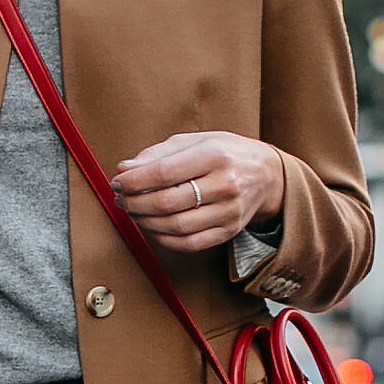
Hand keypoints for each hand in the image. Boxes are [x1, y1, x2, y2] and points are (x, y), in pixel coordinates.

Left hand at [111, 132, 284, 251]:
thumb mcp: (196, 140)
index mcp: (215, 155)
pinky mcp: (229, 231)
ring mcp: (229, 211)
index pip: (163, 172)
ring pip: (175, 226)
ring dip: (145, 222)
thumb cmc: (225, 153)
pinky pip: (189, 244)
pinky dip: (163, 239)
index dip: (133, 181)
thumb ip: (158, 153)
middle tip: (121, 198)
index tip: (117, 182)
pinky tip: (153, 227)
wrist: (267, 174)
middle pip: (167, 202)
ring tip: (134, 211)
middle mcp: (225, 184)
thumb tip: (125, 168)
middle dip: (134, 203)